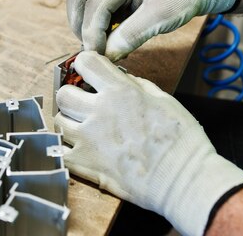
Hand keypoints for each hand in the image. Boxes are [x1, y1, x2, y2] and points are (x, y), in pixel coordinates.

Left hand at [55, 51, 242, 235]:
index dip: (86, 65)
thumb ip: (137, 86)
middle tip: (84, 104)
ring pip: (58, 121)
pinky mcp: (85, 164)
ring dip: (69, 122)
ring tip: (83, 128)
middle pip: (63, 94)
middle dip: (73, 95)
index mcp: (121, 92)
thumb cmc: (181, 141)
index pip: (86, 62)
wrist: (183, 181)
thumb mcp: (164, 100)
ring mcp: (88, 139)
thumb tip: (122, 80)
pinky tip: (80, 149)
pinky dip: (66, 149)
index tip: (88, 72)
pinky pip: (60, 150)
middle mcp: (99, 112)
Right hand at [66, 0, 237, 60]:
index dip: (92, 32)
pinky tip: (112, 42)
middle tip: (93, 49)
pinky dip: (98, 28)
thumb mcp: (160, 17)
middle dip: (81, 26)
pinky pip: (97, 11)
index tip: (98, 55)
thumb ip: (131, 35)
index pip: (94, 6)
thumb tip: (107, 56)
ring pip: (84, 4)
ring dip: (86, 26)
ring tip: (101, 47)